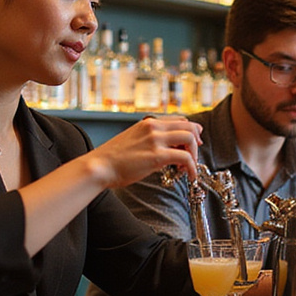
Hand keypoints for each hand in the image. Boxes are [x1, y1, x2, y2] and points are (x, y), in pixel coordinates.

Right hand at [84, 116, 202, 188]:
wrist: (99, 167)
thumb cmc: (113, 159)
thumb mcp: (133, 140)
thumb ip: (149, 140)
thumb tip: (166, 150)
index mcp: (148, 122)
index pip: (179, 119)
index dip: (191, 129)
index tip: (195, 140)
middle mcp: (153, 127)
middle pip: (188, 126)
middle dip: (196, 140)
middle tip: (195, 154)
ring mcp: (156, 140)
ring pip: (189, 138)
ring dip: (194, 153)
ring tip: (189, 167)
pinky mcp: (157, 156)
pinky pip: (185, 158)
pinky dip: (192, 167)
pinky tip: (190, 176)